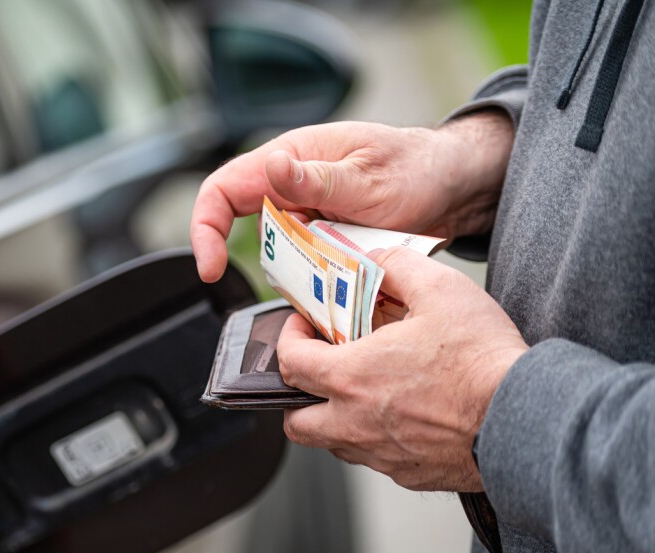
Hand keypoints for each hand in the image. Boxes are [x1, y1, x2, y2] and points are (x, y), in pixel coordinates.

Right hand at [189, 113, 513, 281]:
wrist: (459, 188)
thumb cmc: (419, 169)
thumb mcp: (369, 177)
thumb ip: (317, 178)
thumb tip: (272, 167)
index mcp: (291, 157)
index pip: (222, 190)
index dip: (206, 230)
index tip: (213, 269)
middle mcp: (291, 185)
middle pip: (243, 228)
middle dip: (266, 260)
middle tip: (304, 279)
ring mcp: (306, 212)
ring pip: (276, 252)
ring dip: (297, 274)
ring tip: (339, 277)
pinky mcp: (322, 236)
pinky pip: (303, 264)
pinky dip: (316, 279)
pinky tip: (343, 283)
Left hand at [276, 248, 527, 491]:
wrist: (524, 417)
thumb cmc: (482, 358)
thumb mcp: (441, 289)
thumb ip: (399, 267)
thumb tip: (378, 259)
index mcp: (350, 377)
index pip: (290, 363)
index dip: (288, 339)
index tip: (302, 327)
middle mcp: (354, 423)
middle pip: (295, 422)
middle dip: (296, 397)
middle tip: (317, 373)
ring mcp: (379, 454)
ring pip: (333, 444)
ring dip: (333, 419)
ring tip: (360, 393)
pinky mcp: (408, 473)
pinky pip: (375, 459)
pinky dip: (374, 439)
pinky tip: (401, 417)